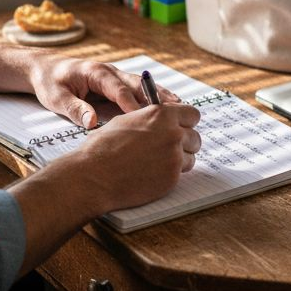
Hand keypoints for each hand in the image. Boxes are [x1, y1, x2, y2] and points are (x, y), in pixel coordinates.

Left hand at [28, 56, 178, 127]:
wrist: (45, 69)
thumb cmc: (50, 82)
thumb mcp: (55, 97)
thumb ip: (74, 108)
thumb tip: (91, 122)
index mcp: (95, 72)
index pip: (117, 88)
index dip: (131, 102)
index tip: (143, 117)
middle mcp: (110, 71)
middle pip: (137, 83)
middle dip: (155, 96)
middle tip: (175, 109)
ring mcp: (115, 76)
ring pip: (142, 86)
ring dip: (160, 95)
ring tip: (181, 107)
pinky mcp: (117, 84)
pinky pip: (138, 91)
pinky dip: (154, 98)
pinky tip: (169, 107)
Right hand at [72, 101, 202, 211]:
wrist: (94, 175)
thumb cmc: (103, 147)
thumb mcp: (127, 121)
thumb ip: (150, 120)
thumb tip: (161, 121)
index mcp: (161, 114)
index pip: (192, 114)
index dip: (186, 121)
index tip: (181, 127)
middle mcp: (172, 133)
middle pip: (195, 136)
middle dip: (185, 142)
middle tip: (170, 148)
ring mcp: (174, 156)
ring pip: (191, 156)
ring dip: (180, 159)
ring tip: (159, 162)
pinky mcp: (172, 177)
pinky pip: (182, 174)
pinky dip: (171, 174)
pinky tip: (153, 173)